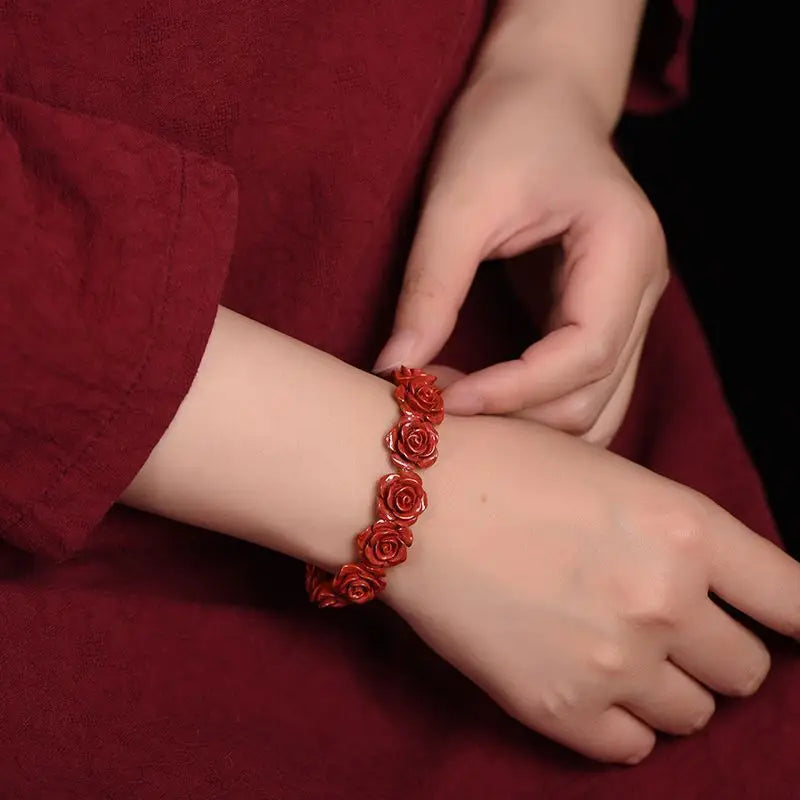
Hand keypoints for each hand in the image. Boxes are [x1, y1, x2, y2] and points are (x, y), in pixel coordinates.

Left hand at [373, 73, 667, 444]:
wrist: (540, 100)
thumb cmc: (505, 131)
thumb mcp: (458, 201)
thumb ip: (431, 287)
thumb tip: (393, 366)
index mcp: (624, 250)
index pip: (585, 352)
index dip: (514, 390)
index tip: (443, 399)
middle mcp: (641, 291)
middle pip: (594, 395)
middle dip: (516, 417)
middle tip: (436, 406)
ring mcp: (626, 310)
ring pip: (593, 407)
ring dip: (525, 425)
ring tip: (453, 403)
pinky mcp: (596, 320)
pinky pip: (576, 389)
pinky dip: (531, 409)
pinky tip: (477, 396)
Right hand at [384, 414, 799, 763]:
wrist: (408, 499)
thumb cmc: (500, 466)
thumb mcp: (608, 475)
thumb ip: (677, 533)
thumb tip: (722, 584)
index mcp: (683, 526)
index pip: (796, 600)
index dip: (798, 617)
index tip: (782, 624)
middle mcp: (664, 599)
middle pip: (747, 668)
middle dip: (714, 650)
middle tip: (665, 624)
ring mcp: (614, 662)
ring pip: (694, 713)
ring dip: (667, 686)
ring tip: (615, 648)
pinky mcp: (559, 709)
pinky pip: (633, 747)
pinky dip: (621, 722)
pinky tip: (586, 679)